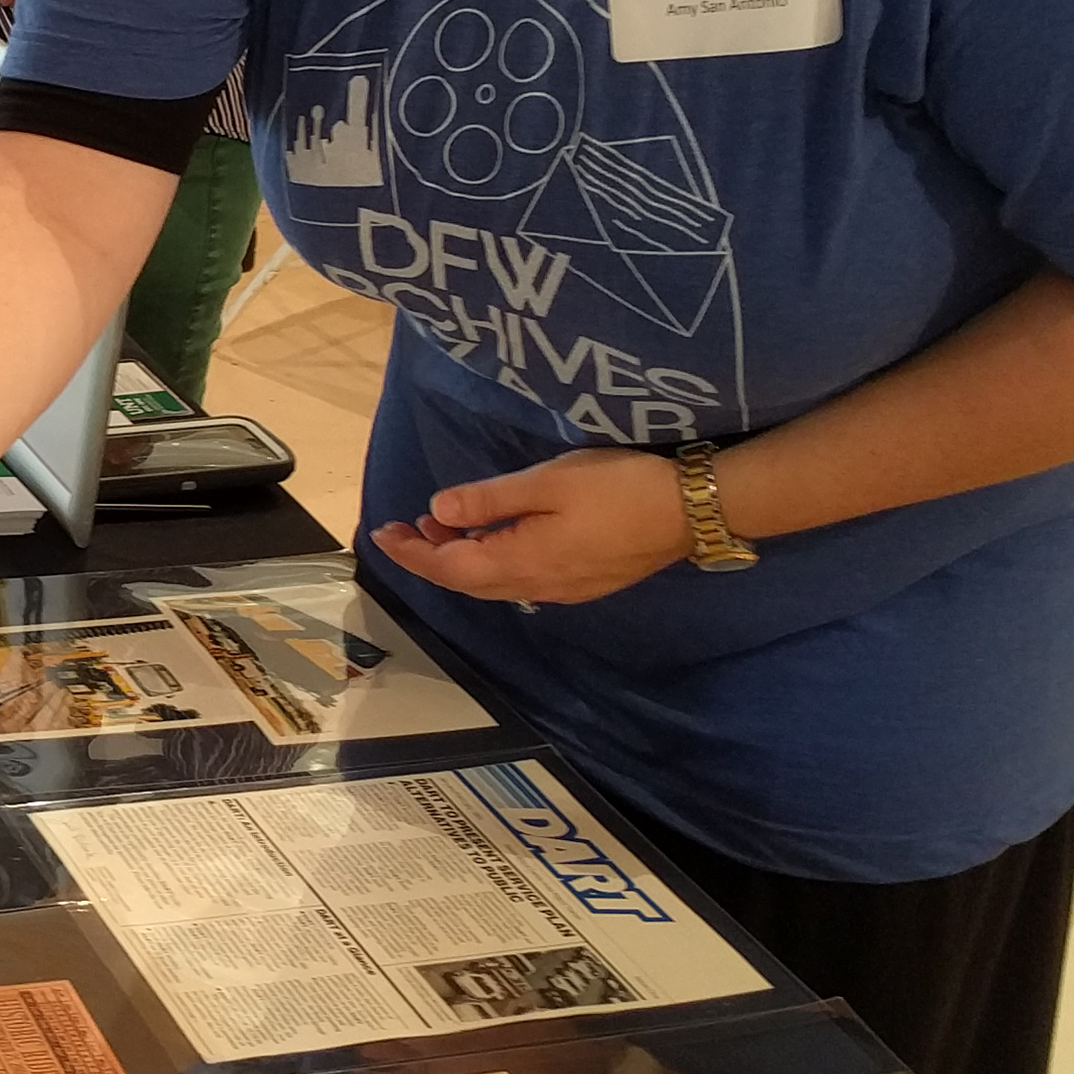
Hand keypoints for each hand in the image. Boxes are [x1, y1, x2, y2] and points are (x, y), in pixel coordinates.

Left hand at [368, 447, 690, 606]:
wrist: (690, 511)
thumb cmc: (617, 487)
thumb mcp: (546, 482)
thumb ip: (489, 499)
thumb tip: (438, 511)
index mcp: (520, 563)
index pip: (449, 568)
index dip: (412, 554)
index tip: (383, 533)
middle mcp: (537, 587)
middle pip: (468, 581)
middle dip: (431, 557)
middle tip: (406, 527)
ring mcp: (563, 590)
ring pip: (495, 583)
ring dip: (462, 558)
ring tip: (442, 527)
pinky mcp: (584, 583)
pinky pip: (522, 579)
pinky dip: (494, 560)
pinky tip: (497, 537)